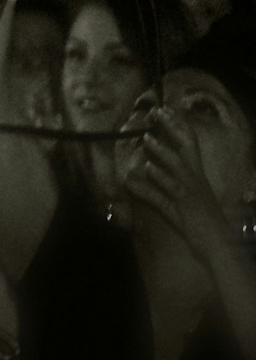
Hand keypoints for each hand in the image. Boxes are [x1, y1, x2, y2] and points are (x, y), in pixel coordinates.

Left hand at [122, 106, 237, 257]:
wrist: (221, 248)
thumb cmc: (201, 224)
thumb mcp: (179, 204)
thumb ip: (157, 189)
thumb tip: (138, 176)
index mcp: (198, 178)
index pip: (190, 146)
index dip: (179, 128)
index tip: (167, 110)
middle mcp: (196, 182)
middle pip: (186, 150)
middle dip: (173, 130)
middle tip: (159, 112)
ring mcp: (191, 195)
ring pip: (177, 168)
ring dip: (162, 152)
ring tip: (147, 138)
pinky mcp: (183, 210)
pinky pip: (169, 193)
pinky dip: (158, 181)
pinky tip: (147, 169)